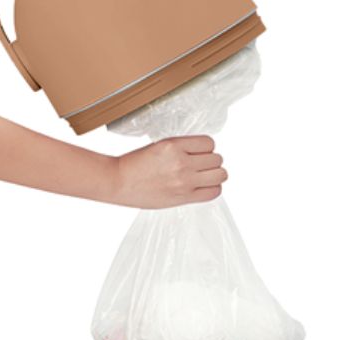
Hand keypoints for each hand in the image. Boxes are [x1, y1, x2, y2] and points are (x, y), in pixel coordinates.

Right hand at [112, 135, 227, 208]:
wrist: (119, 182)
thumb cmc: (134, 164)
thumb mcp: (159, 146)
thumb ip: (181, 149)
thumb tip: (202, 153)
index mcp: (174, 145)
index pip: (209, 143)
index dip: (206, 148)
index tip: (200, 153)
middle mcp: (181, 162)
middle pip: (217, 159)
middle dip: (211, 161)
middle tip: (201, 165)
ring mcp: (184, 181)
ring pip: (220, 175)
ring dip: (215, 174)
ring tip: (204, 176)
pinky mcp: (183, 196)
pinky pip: (213, 192)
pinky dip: (212, 188)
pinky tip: (202, 187)